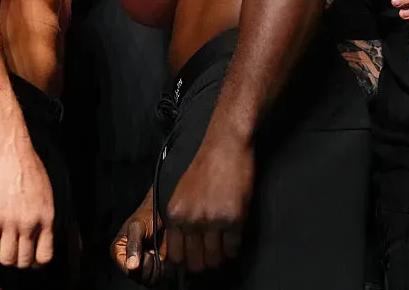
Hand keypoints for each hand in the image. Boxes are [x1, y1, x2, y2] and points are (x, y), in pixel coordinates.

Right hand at [0, 139, 55, 268]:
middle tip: (12, 250)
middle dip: (17, 259)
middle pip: (24, 260)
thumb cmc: (27, 165)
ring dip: (2, 255)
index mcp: (46, 216)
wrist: (9, 151)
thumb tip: (41, 231)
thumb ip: (43, 214)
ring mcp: (11, 222)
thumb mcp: (46, 192)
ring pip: (6, 258)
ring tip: (0, 244)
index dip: (36, 262)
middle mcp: (30, 223)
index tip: (30, 258)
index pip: (45, 255)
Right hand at [111, 189, 164, 285]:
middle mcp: (128, 262)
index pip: (128, 271)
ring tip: (156, 253)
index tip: (146, 253)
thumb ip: (133, 245)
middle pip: (139, 278)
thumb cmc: (146, 216)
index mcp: (118, 253)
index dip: (138, 265)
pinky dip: (163, 270)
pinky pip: (158, 278)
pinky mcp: (153, 268)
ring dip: (156, 268)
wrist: (161, 214)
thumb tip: (131, 266)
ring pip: (149, 281)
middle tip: (151, 251)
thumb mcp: (136, 227)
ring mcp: (141, 266)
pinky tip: (161, 257)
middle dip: (148, 266)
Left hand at [164, 133, 253, 272]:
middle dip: (204, 262)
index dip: (186, 261)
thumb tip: (183, 245)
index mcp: (174, 214)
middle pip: (195, 262)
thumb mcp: (180, 193)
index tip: (194, 257)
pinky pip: (233, 247)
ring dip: (220, 256)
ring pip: (215, 258)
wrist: (225, 146)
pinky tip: (233, 239)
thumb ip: (180, 218)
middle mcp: (191, 220)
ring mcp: (212, 221)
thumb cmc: (204, 166)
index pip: (175, 256)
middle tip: (211, 254)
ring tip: (223, 247)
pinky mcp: (234, 218)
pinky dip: (234, 248)